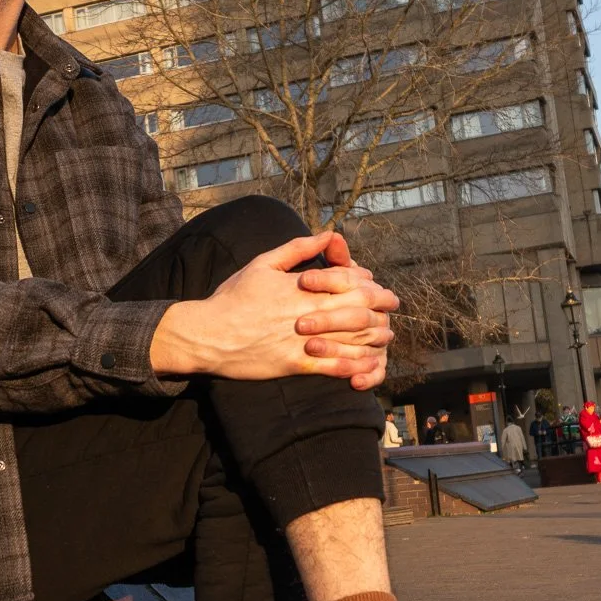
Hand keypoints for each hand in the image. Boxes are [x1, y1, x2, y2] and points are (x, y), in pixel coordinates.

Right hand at [149, 231, 398, 388]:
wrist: (207, 334)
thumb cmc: (232, 297)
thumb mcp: (263, 264)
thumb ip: (298, 248)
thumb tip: (328, 233)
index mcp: (302, 287)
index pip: (349, 282)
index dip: (369, 283)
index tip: (377, 286)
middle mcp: (307, 313)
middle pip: (359, 310)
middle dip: (382, 309)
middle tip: (393, 308)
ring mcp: (303, 341)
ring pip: (352, 339)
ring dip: (374, 338)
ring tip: (385, 336)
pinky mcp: (295, 364)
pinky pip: (334, 366)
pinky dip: (355, 365)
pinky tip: (367, 365)